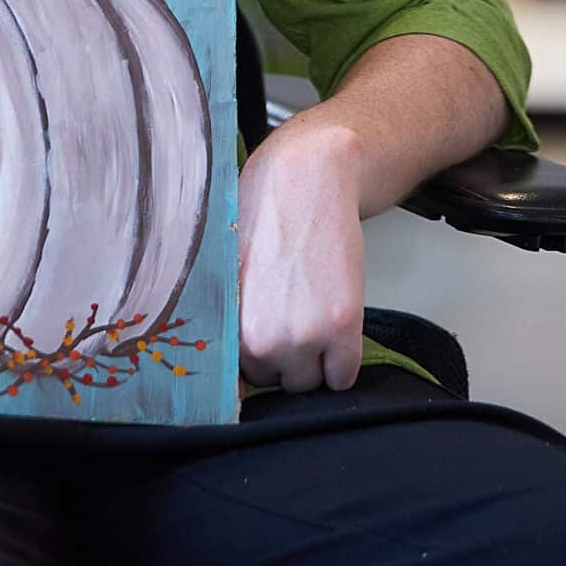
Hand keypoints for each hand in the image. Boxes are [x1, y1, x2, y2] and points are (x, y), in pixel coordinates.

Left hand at [236, 114, 365, 392]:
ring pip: (310, 382)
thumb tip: (221, 368)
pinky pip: (343, 376)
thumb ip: (226, 322)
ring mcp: (305, 336)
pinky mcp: (344, 327)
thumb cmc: (260, 219)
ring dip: (314, 361)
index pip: (240, 380)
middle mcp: (262, 341)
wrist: (304, 183)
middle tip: (290, 315)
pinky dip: (342, 361)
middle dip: (284, 359)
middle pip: (276, 381)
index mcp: (227, 329)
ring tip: (311, 314)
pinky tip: (335, 324)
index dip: (255, 360)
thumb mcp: (227, 277)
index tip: (265, 343)